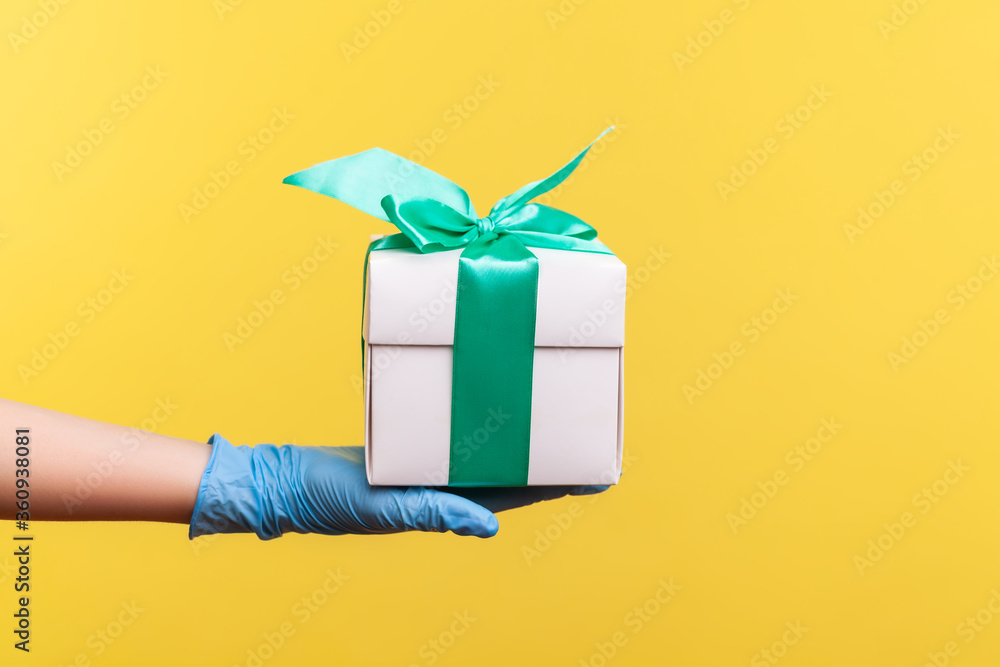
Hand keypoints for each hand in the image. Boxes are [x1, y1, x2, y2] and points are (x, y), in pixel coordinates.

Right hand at [188, 434, 608, 539]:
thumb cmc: (332, 500)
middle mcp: (447, 487)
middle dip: (552, 458)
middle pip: (514, 471)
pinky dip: (481, 425)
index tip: (600, 476)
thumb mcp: (385, 508)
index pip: (520, 495)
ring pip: (489, 452)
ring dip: (521, 439)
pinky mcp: (413, 450)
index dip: (559, 486)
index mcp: (449, 504)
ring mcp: (431, 468)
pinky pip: (457, 435)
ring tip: (552, 414)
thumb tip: (489, 525)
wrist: (289, 481)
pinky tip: (493, 407)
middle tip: (588, 434)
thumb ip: (435, 512)